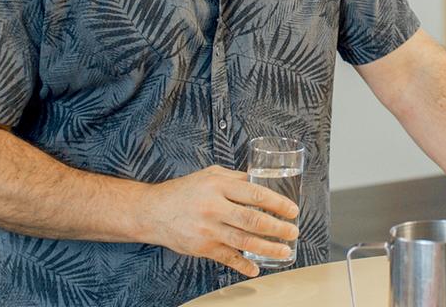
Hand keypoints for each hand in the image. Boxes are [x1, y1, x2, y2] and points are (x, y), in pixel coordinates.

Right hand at [142, 165, 299, 277]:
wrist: (152, 211)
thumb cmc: (184, 191)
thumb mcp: (210, 175)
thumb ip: (236, 178)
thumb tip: (262, 180)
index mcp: (218, 186)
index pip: (255, 194)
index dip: (277, 203)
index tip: (292, 210)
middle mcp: (214, 207)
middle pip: (252, 220)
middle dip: (278, 228)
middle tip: (293, 232)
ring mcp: (208, 229)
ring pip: (244, 241)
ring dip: (268, 248)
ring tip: (284, 251)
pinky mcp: (202, 247)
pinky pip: (227, 258)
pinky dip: (243, 266)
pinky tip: (256, 269)